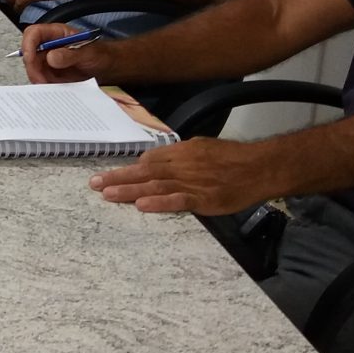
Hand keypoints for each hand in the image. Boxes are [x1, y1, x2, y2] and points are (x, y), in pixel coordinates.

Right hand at [19, 22, 113, 84]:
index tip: (30, 58)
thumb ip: (70, 55)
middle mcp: (49, 45)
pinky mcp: (49, 73)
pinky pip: (40, 79)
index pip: (34, 33)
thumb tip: (51, 57)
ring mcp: (47, 60)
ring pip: (33, 69)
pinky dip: (44, 85)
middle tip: (41, 80)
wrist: (106, 68)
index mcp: (56, 33)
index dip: (28, 44)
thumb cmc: (99, 54)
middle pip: (29, 54)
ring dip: (39, 79)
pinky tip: (55, 88)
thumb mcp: (88, 53)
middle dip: (33, 68)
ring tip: (52, 85)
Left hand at [90, 138, 277, 215]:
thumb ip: (180, 154)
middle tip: (94, 184)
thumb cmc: (233, 157)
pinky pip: (176, 201)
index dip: (130, 168)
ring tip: (106, 195)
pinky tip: (140, 206)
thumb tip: (157, 160)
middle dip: (117, 178)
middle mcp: (182, 165)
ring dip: (129, 190)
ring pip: (154, 186)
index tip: (112, 175)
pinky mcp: (202, 199)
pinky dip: (158, 203)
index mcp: (182, 152)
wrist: (260, 167)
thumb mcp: (203, 146)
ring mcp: (191, 183)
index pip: (150, 160)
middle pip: (144, 172)